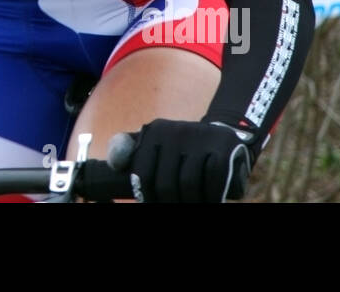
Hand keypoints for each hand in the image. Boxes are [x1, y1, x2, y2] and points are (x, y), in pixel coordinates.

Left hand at [126, 118, 255, 201]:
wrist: (224, 132)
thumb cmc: (183, 148)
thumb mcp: (156, 144)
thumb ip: (131, 152)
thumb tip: (115, 165)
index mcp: (154, 132)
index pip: (142, 174)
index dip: (147, 197)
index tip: (152, 205)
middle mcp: (174, 131)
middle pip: (166, 184)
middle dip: (170, 203)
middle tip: (175, 208)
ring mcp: (199, 137)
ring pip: (189, 186)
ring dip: (191, 203)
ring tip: (192, 206)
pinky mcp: (222, 146)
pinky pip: (213, 182)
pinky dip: (211, 197)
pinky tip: (210, 201)